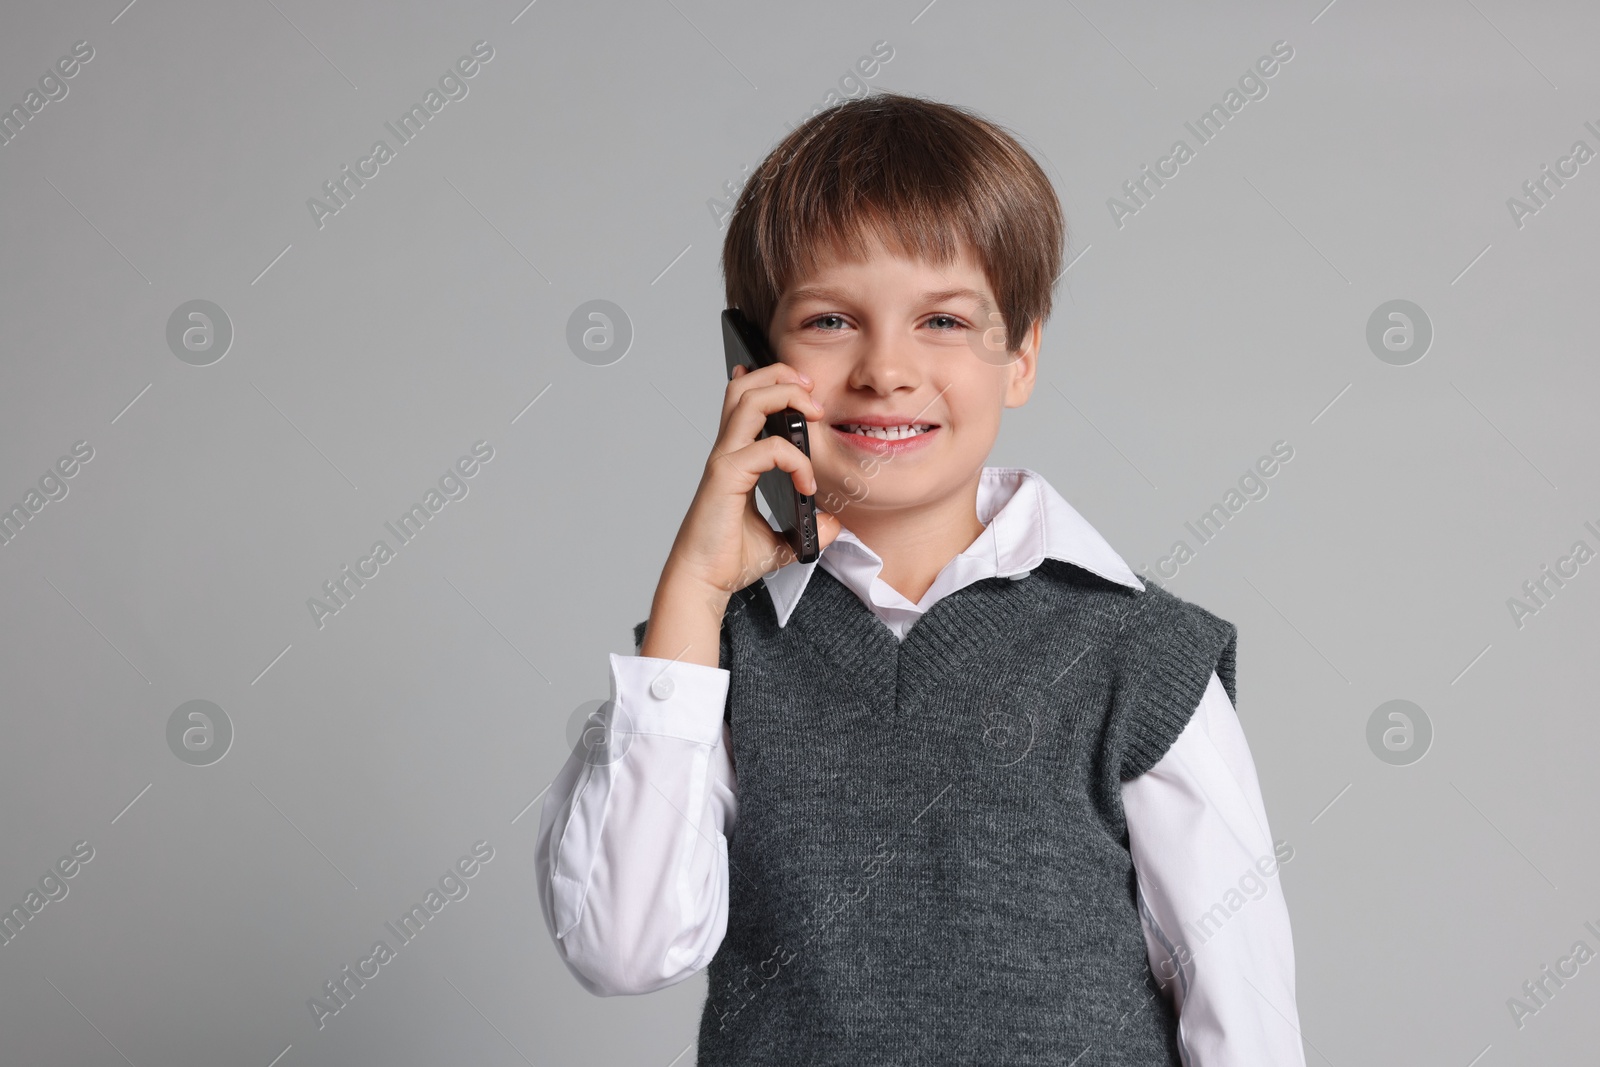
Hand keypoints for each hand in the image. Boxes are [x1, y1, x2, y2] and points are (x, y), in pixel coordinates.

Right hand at [639, 360, 841, 665]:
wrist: (704, 582)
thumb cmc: (729, 559)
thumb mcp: (781, 542)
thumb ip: (807, 528)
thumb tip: (832, 522)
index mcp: (736, 458)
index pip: (747, 401)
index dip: (774, 384)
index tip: (807, 396)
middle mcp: (727, 452)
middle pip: (745, 386)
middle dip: (781, 375)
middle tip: (813, 391)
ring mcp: (724, 460)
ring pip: (749, 400)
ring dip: (786, 394)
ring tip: (814, 411)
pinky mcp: (726, 476)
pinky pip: (768, 448)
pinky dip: (796, 460)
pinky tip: (807, 484)